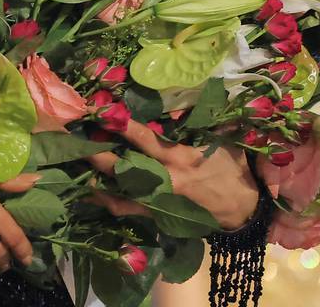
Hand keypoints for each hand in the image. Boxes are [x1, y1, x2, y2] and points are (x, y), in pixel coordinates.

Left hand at [88, 121, 258, 230]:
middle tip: (74, 140)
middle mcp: (165, 181)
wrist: (245, 209)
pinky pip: (127, 210)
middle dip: (97, 155)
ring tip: (74, 167)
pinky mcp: (159, 216)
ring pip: (119, 194)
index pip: (146, 140)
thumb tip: (177, 102)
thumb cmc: (233, 169)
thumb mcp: (222, 141)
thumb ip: (199, 122)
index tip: (102, 114)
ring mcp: (160, 202)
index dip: (123, 127)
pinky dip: (108, 200)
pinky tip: (92, 190)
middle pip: (123, 169)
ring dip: (96, 182)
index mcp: (181, 158)